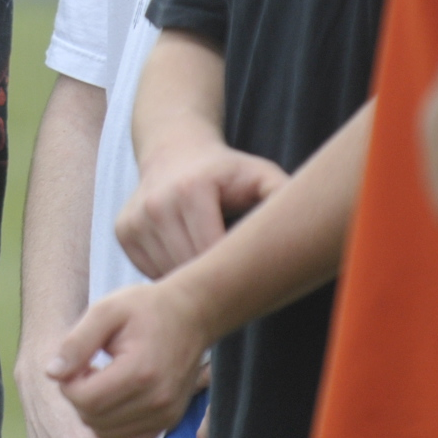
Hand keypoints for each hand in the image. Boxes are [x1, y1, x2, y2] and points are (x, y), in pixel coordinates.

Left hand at [49, 278, 211, 437]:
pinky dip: (112, 426)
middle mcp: (156, 400)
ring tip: (101, 381)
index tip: (75, 363)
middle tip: (87, 369)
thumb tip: (51, 373)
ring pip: (108, 436)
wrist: (192, 315)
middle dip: (79, 398)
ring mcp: (165, 415)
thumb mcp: (106, 311)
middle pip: (94, 420)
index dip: (68, 385)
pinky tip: (114, 397)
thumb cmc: (146, 308)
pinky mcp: (169, 421)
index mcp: (139, 371)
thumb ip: (76, 343)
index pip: (85, 400)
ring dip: (94, 414)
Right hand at [116, 146, 286, 278]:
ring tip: (211, 271)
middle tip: (235, 289)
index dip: (233, 273)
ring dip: (191, 279)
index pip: (213, 253)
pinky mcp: (123, 232)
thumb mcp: (261, 175)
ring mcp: (134, 220)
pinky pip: (151, 272)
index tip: (253, 284)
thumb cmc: (227, 170)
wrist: (174, 148)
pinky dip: (171, 274)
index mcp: (191, 192)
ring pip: (168, 276)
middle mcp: (155, 205)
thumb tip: (314, 225)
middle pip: (189, 269)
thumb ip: (284, 196)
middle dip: (213, 282)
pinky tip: (187, 258)